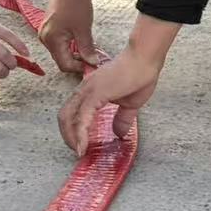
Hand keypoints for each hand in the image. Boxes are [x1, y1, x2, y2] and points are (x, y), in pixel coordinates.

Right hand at [40, 0, 99, 74]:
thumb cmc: (76, 3)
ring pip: (60, 51)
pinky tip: (80, 41)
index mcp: (51, 40)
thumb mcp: (84, 29)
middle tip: (92, 58)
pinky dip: (69, 45)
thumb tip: (93, 63)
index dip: (79, 68)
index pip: (64, 65)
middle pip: (61, 59)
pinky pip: (58, 43)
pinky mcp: (49, 27)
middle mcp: (44, 38)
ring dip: (73, 53)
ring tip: (88, 49)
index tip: (93, 65)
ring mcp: (45, 32)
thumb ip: (87, 49)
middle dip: (76, 61)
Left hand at [58, 16, 180, 155]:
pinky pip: (82, 117)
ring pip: (68, 116)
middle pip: (64, 115)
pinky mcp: (96, 93)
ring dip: (71, 137)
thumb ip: (122, 118)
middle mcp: (84, 89)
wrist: (145, 59)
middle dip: (67, 135)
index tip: (80, 144)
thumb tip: (119, 134)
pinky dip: (80, 133)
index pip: (72, 111)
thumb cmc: (139, 76)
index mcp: (90, 91)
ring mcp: (88, 90)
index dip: (72, 129)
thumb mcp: (130, 104)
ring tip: (79, 151)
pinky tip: (83, 145)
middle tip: (78, 150)